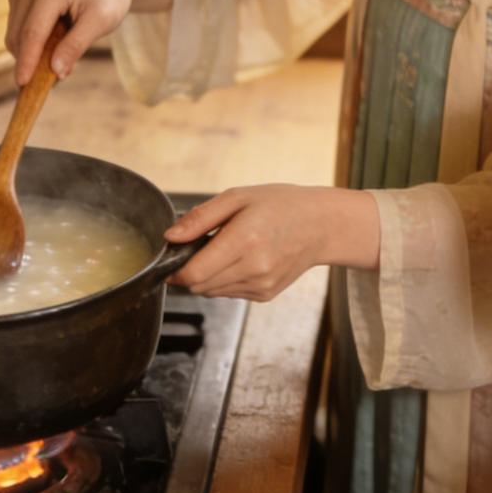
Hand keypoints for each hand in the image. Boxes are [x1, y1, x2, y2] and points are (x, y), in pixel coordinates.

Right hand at [5, 0, 171, 85]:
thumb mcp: (100, 22)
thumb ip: (76, 46)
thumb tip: (55, 71)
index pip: (33, 32)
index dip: (27, 60)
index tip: (22, 84)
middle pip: (19, 35)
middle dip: (31, 61)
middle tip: (57, 77)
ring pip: (15, 34)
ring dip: (32, 52)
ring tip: (61, 54)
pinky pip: (17, 29)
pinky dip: (31, 43)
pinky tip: (53, 42)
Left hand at [163, 185, 378, 300]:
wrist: (321, 225)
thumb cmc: (281, 205)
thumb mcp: (237, 197)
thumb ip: (200, 218)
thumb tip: (170, 237)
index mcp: (245, 240)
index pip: (194, 273)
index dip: (175, 268)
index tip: (173, 255)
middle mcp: (254, 269)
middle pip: (198, 286)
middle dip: (189, 270)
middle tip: (202, 244)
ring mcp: (261, 286)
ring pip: (211, 292)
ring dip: (207, 275)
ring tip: (226, 249)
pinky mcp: (265, 295)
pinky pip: (228, 293)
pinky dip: (224, 280)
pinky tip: (241, 259)